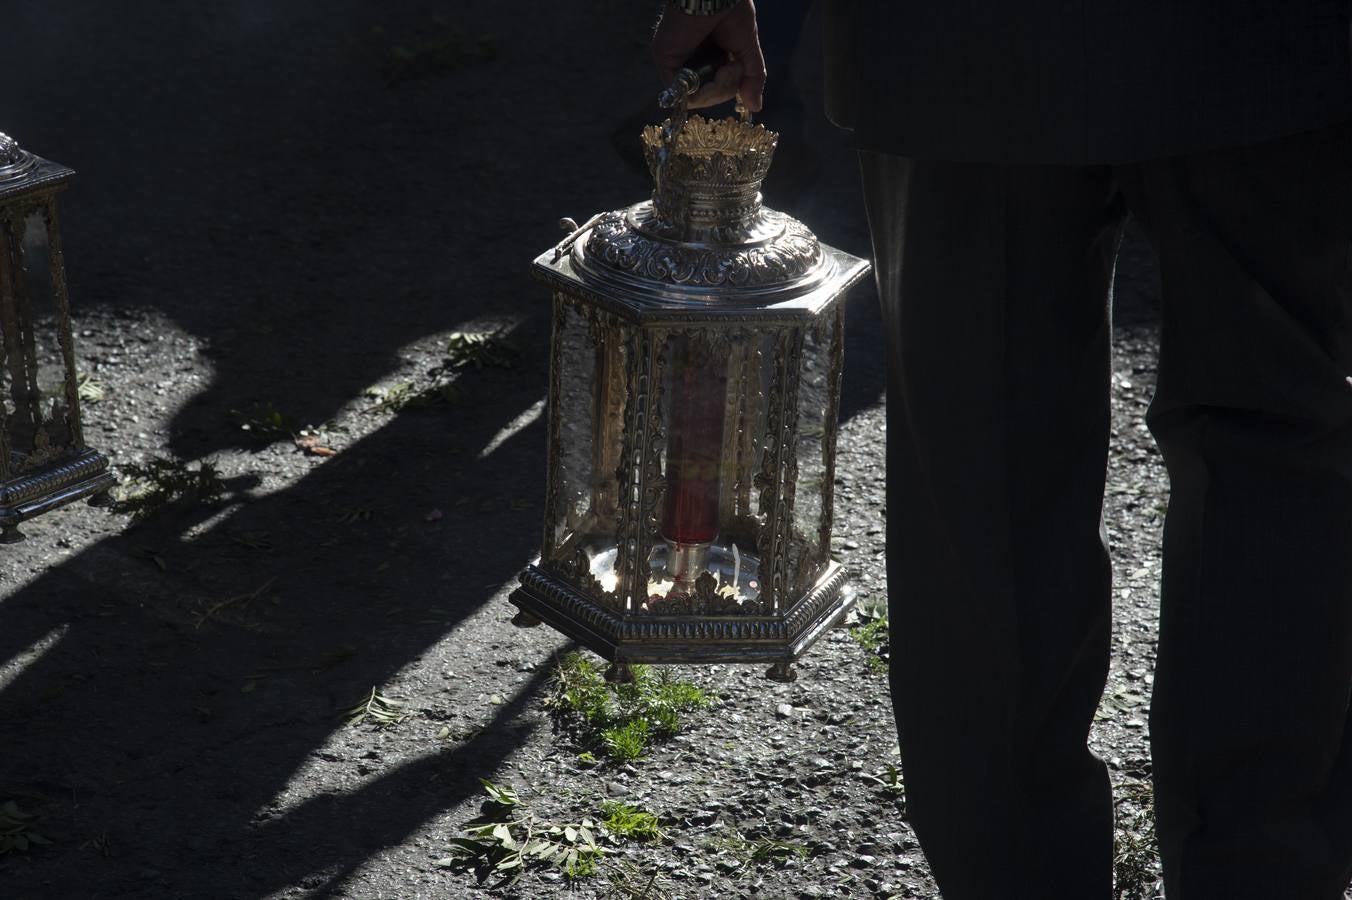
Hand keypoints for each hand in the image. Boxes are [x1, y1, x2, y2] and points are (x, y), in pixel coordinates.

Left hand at [651, 0, 765, 111]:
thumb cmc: (733, 12)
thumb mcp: (747, 49)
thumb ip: (752, 78)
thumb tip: (755, 107)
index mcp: (708, 54)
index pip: (717, 86)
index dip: (729, 87)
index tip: (739, 72)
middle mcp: (690, 60)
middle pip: (707, 95)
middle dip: (726, 88)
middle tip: (733, 67)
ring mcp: (677, 62)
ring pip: (696, 98)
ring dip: (718, 90)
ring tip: (726, 69)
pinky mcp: (666, 62)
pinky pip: (684, 95)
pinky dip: (704, 92)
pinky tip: (716, 75)